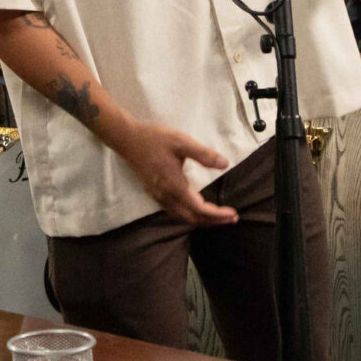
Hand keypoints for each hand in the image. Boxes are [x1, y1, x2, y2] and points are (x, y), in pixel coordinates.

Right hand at [113, 119, 232, 225]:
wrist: (127, 139)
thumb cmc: (154, 139)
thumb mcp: (181, 141)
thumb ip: (203, 154)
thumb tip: (225, 164)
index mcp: (174, 185)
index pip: (199, 208)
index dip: (217, 214)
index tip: (233, 213)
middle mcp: (166, 196)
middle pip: (192, 218)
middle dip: (213, 221)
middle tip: (232, 218)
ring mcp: (158, 196)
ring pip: (182, 217)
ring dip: (202, 220)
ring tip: (219, 217)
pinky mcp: (154, 194)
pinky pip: (175, 212)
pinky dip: (190, 215)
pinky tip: (197, 208)